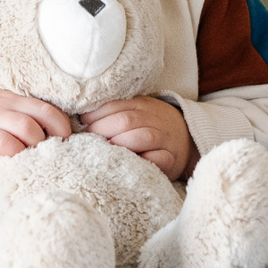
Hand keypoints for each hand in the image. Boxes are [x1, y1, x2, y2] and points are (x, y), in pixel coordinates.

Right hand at [0, 82, 72, 160]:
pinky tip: (17, 161)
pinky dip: (16, 152)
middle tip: (61, 151)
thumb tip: (39, 129)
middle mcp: (4, 107)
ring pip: (27, 127)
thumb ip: (13, 111)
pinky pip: (4, 142)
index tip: (66, 141)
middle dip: (59, 134)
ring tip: (38, 158)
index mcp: (10, 99)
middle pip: (43, 114)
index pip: (46, 106)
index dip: (61, 123)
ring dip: (38, 144)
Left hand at [81, 95, 197, 180]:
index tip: (82, 122)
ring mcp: (164, 139)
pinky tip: (128, 163)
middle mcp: (154, 119)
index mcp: (142, 105)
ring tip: (104, 151)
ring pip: (141, 137)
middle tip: (88, 140)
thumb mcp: (137, 110)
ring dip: (119, 144)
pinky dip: (143, 160)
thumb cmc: (152, 125)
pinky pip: (158, 159)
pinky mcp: (170, 159)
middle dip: (102, 130)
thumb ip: (115, 111)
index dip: (96, 114)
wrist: (187, 138)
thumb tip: (81, 116)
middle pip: (126, 121)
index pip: (116, 105)